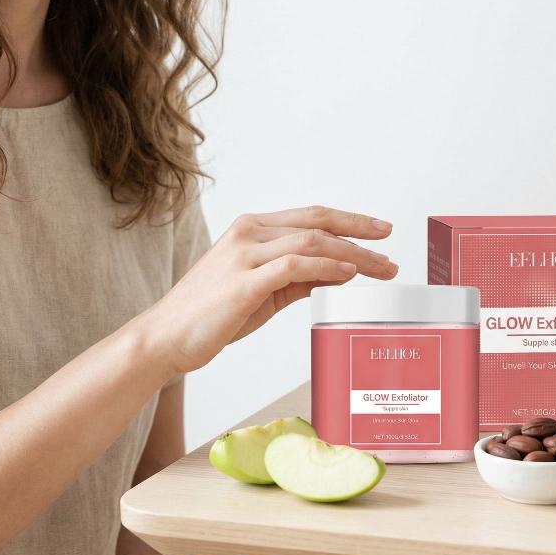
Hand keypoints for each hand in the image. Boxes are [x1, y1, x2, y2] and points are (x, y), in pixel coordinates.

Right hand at [149, 205, 397, 375]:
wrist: (166, 337)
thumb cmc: (211, 315)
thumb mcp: (262, 290)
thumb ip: (298, 278)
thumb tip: (340, 272)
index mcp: (252, 229)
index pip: (310, 217)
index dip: (348, 221)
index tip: (378, 230)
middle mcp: (249, 233)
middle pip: (317, 222)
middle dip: (359, 229)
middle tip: (390, 239)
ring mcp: (245, 254)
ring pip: (311, 241)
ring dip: (354, 253)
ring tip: (382, 266)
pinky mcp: (244, 281)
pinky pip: (295, 266)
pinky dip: (327, 267)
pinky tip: (350, 273)